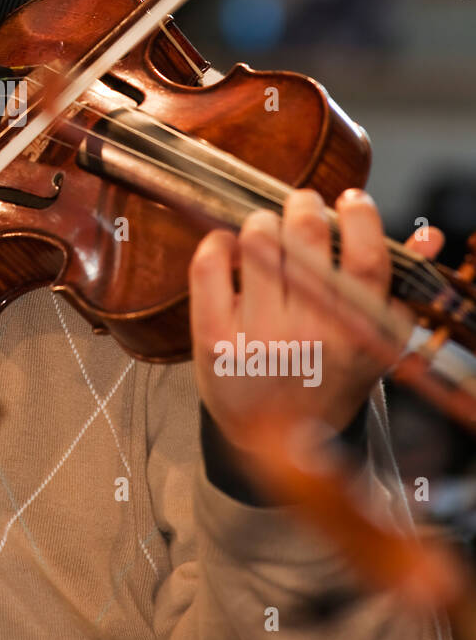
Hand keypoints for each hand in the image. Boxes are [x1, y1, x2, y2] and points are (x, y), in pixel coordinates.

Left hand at [188, 189, 442, 451]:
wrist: (276, 439)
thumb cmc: (329, 378)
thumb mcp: (374, 343)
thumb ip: (399, 288)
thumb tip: (430, 235)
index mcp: (356, 335)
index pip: (366, 259)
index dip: (360, 217)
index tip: (352, 200)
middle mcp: (310, 335)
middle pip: (307, 237)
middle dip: (304, 206)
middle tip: (302, 206)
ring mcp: (258, 337)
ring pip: (259, 241)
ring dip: (262, 223)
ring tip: (267, 230)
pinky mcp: (213, 339)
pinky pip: (209, 265)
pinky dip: (218, 243)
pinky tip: (229, 249)